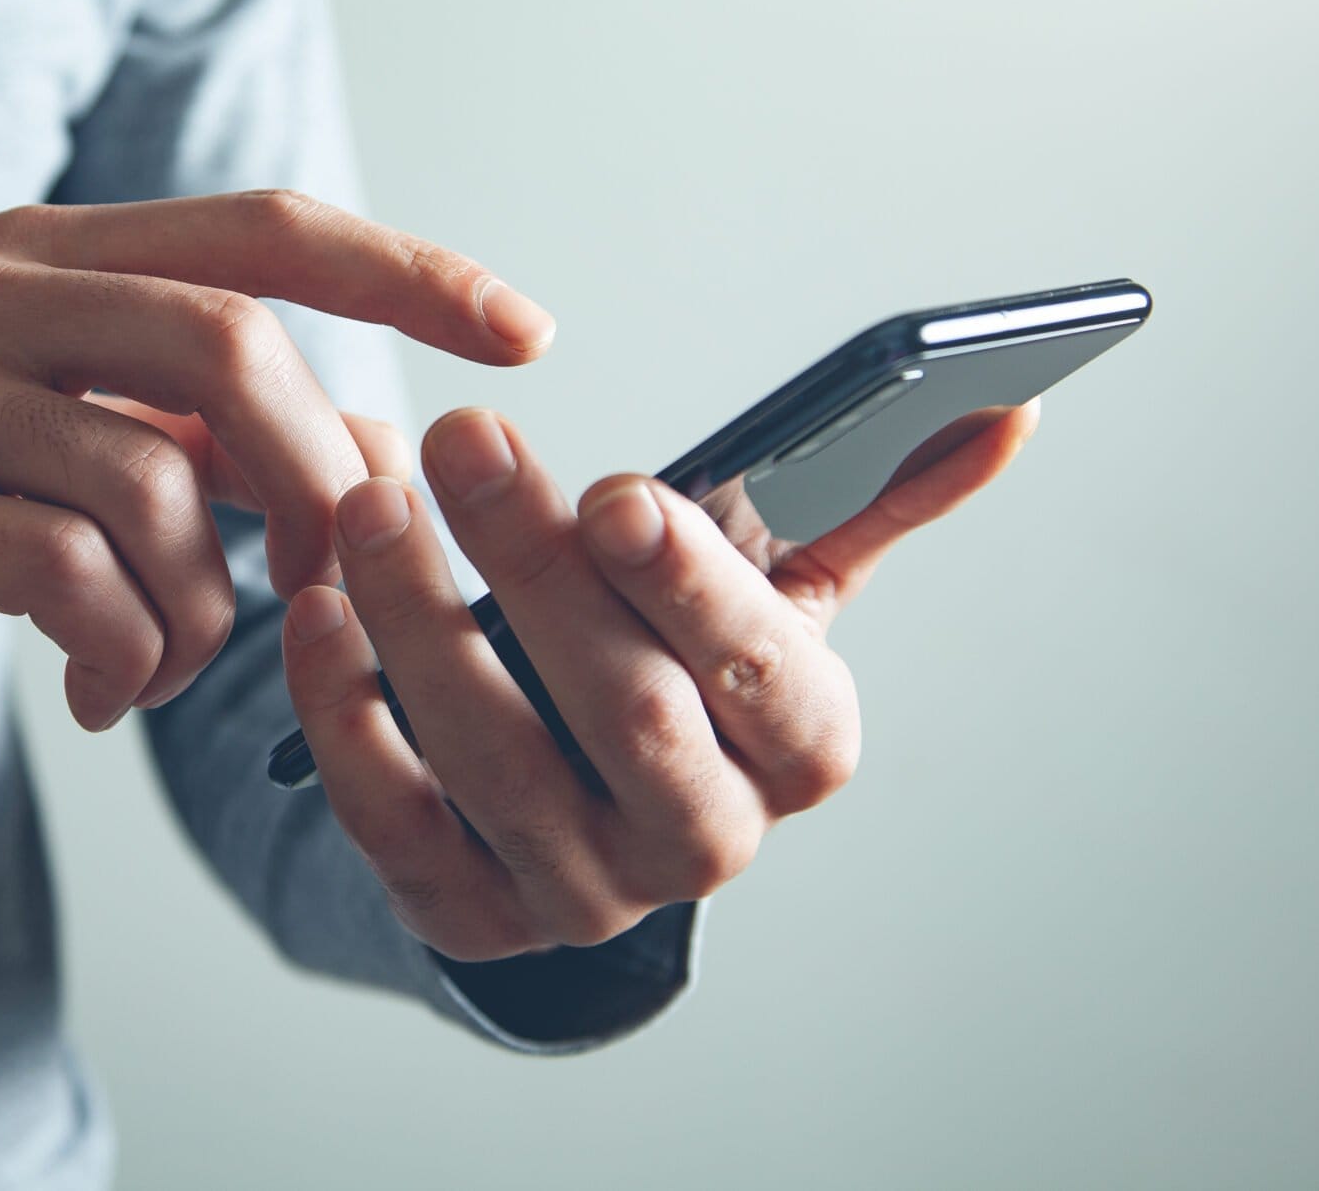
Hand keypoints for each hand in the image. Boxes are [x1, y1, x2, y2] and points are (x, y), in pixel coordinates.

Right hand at [0, 191, 552, 730]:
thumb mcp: (24, 412)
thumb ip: (172, 416)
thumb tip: (368, 454)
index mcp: (39, 250)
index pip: (258, 228)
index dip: (406, 267)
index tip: (527, 333)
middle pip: (225, 342)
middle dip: (313, 474)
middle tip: (326, 581)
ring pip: (147, 472)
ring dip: (204, 604)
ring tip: (165, 667)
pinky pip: (56, 571)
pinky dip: (117, 649)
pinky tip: (95, 689)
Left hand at [280, 398, 1039, 960]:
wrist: (581, 803)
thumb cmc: (679, 658)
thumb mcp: (777, 588)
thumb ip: (871, 497)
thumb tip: (1004, 408)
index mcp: (798, 749)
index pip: (767, 682)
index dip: (695, 590)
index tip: (620, 490)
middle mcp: (701, 838)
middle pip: (627, 713)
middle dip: (537, 571)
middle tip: (460, 438)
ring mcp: (579, 889)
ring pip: (495, 760)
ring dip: (419, 621)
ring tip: (366, 500)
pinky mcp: (466, 911)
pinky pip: (394, 821)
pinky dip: (344, 716)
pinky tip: (314, 610)